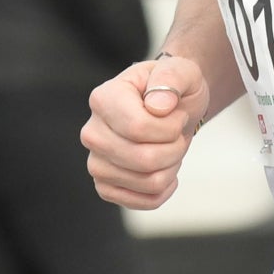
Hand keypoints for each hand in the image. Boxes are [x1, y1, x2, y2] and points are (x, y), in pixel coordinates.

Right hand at [84, 53, 208, 209]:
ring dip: (172, 167)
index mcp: (103, 98)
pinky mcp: (106, 186)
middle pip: (143, 159)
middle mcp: (92, 132)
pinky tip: (164, 170)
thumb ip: (171, 78)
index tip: (177, 115)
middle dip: (175, 148)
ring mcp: (96, 162)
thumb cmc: (173, 89)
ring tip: (169, 148)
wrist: (170, 109)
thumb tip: (157, 106)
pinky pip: (142, 202)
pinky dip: (163, 189)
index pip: (138, 128)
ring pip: (147, 182)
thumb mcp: (181, 71)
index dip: (170, 127)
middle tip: (177, 134)